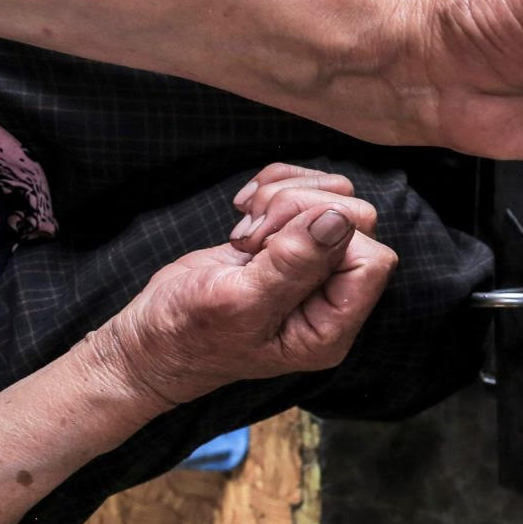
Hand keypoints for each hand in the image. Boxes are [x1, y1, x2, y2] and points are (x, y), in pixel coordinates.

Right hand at [88, 168, 395, 406]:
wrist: (150, 337)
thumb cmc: (188, 335)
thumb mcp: (237, 303)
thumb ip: (292, 264)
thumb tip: (340, 219)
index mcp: (331, 326)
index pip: (372, 260)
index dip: (328, 237)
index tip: (271, 246)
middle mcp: (332, 294)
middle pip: (355, 218)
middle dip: (298, 212)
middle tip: (250, 239)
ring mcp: (314, 264)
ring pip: (332, 196)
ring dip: (281, 198)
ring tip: (244, 232)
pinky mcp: (291, 238)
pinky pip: (305, 188)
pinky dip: (272, 186)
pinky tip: (243, 211)